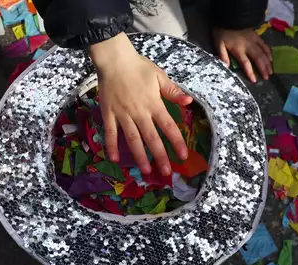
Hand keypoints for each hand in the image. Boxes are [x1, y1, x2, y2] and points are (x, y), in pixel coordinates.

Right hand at [88, 33, 191, 175]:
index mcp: (154, 104)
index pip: (168, 126)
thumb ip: (173, 91)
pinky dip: (111, 146)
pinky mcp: (108, 113)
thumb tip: (189, 102)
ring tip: (145, 170)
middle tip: (166, 172)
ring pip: (133, 139)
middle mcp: (139, 112)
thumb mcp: (159, 76)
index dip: (176, 142)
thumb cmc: (138, 67)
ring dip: (139, 156)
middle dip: (160, 156)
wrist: (114, 59)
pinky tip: (114, 159)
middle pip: (152, 138)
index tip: (183, 156)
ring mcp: (123, 114)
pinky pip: (110, 132)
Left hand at [213, 28, 272, 82]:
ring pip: (263, 52)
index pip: (245, 63)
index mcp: (238, 49)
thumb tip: (226, 67)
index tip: (255, 80)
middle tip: (267, 78)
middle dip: (263, 69)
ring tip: (271, 71)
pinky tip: (271, 59)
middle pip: (258, 58)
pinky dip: (269, 52)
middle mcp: (248, 46)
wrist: (229, 17)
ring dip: (267, 62)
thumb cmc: (222, 32)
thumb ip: (223, 55)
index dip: (250, 72)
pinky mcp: (256, 36)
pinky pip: (264, 45)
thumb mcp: (218, 43)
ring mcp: (254, 40)